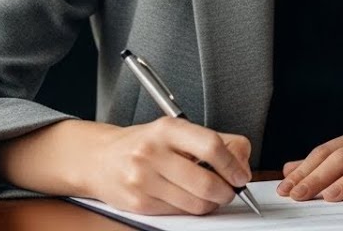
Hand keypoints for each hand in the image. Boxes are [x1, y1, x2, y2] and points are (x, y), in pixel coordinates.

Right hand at [84, 117, 251, 214]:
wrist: (100, 159)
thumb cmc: (145, 143)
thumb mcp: (177, 130)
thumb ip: (216, 141)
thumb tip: (242, 163)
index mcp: (167, 129)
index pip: (211, 146)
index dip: (233, 165)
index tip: (241, 175)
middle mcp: (152, 152)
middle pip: (206, 182)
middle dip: (227, 191)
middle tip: (230, 190)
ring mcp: (143, 179)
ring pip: (195, 203)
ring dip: (211, 203)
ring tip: (209, 194)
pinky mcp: (139, 203)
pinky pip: (178, 213)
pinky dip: (190, 209)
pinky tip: (186, 197)